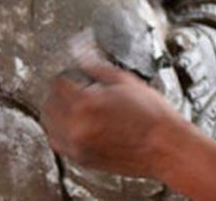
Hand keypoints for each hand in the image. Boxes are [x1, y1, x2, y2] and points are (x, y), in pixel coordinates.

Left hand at [40, 58, 193, 179]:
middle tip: (67, 87)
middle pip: (49, 105)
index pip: (59, 84)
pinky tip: (72, 125)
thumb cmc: (153, 116)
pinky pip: (58, 144)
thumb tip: (82, 55)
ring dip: (54, 113)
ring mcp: (77, 146)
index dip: (64, 75)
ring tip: (66, 105)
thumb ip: (98, 68)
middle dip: (56, 93)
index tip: (69, 73)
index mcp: (86, 104)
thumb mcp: (126, 81)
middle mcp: (76, 127)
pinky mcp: (82, 160)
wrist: (166, 146)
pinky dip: (59, 132)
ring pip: (49, 127)